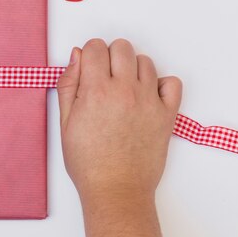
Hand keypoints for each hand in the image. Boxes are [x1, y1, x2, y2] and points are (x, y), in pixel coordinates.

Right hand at [57, 38, 181, 202]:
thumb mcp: (65, 122)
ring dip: (132, 69)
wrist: (116, 189)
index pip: (95, 47)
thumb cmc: (88, 162)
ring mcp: (149, 100)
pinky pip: (172, 82)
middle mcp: (124, 90)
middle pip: (121, 47)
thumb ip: (68, 84)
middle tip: (104, 77)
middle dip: (110, 56)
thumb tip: (76, 56)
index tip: (88, 68)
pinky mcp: (167, 114)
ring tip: (124, 90)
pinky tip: (147, 95)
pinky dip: (161, 84)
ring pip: (145, 61)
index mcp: (96, 91)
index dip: (88, 54)